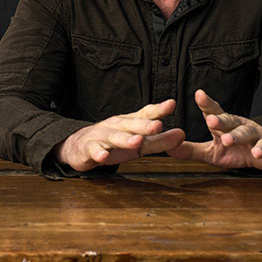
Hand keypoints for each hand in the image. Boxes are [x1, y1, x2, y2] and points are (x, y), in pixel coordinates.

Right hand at [52, 100, 184, 171]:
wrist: (80, 146)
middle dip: (144, 125)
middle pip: (131, 124)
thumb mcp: (139, 143)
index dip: (158, 110)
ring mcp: (101, 136)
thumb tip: (182, 134)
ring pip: (114, 137)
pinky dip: (98, 153)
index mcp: (129, 122)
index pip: (145, 114)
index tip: (172, 104)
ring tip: (137, 141)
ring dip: (125, 139)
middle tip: (158, 125)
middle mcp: (116, 126)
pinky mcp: (89, 148)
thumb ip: (160, 140)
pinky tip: (104, 157)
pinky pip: (94, 151)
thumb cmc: (113, 143)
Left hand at [166, 89, 261, 170]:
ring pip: (245, 132)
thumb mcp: (212, 152)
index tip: (198, 94)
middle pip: (229, 119)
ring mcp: (254, 134)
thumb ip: (191, 150)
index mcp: (224, 124)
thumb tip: (167, 148)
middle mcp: (238, 125)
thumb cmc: (236, 150)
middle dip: (220, 119)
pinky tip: (257, 153)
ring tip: (228, 139)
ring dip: (237, 135)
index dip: (206, 103)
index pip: (214, 111)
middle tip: (210, 120)